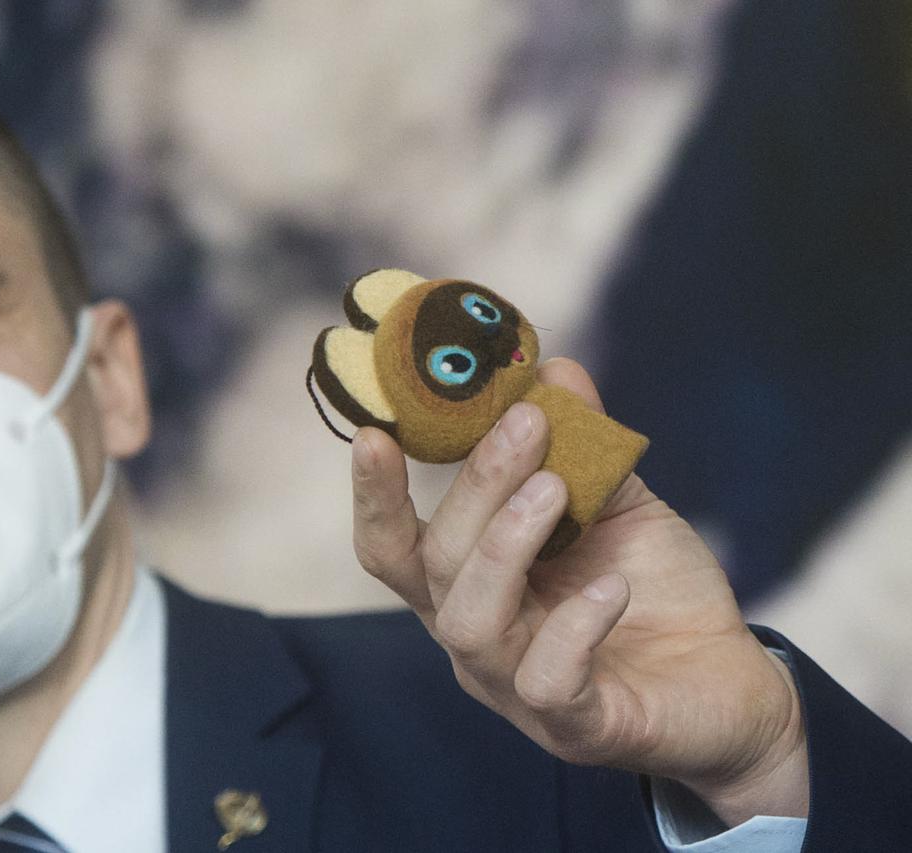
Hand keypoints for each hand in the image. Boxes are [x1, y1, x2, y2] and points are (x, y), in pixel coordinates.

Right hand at [351, 358, 807, 826]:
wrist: (731, 677)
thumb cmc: (656, 588)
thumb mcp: (618, 506)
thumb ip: (581, 449)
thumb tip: (556, 367)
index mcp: (471, 585)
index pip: (395, 548)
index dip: (374, 496)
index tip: (374, 433)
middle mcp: (475, 638)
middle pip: (439, 564)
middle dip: (477, 486)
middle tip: (527, 423)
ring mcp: (516, 687)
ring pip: (470, 621)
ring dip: (506, 544)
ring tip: (557, 489)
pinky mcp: (573, 726)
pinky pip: (547, 681)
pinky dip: (574, 627)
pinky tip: (613, 590)